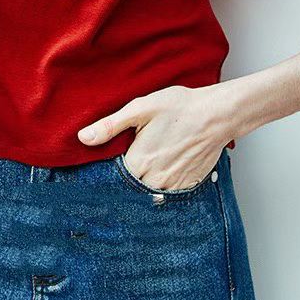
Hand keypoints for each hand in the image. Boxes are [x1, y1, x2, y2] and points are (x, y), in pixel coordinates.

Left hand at [77, 83, 232, 191]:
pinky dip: (166, 181)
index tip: (119, 155)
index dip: (114, 165)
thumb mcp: (140, 108)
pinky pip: (169, 191)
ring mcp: (173, 186)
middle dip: (132, 173)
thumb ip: (110, 126)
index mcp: (138, 163)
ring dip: (148, 178)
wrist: (216, 114)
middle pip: (132, 185)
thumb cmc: (180, 107)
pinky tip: (170, 163)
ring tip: (156, 156)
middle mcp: (154, 180)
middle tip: (142, 152)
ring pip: (150, 190)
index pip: (114, 176)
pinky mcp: (188, 186)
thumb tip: (83, 138)